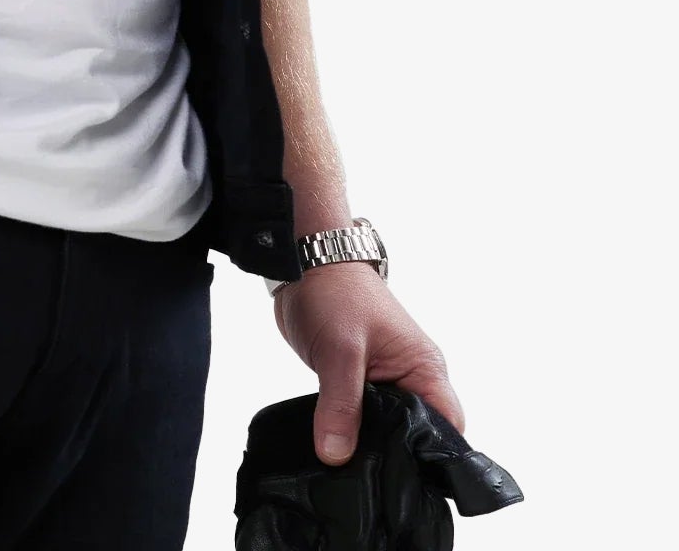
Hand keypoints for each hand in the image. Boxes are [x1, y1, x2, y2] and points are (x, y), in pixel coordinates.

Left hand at [273, 263, 464, 466]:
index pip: (448, 428)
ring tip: (353, 475)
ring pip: (385, 430)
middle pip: (416, 435)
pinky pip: (362, 420)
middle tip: (375, 487)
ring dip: (369, 447)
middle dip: (397, 459)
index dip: (435, 459)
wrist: (303, 264)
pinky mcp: (357, 384)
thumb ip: (341, 405)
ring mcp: (383, 382)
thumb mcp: (342, 351)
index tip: (411, 486)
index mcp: (424, 369)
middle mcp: (410, 379)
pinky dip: (350, 434)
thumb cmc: (336, 291)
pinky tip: (336, 450)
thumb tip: (336, 454)